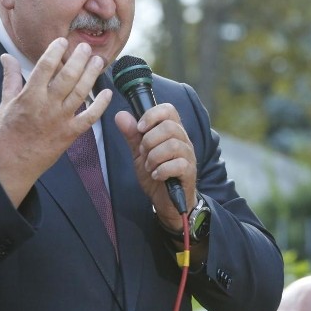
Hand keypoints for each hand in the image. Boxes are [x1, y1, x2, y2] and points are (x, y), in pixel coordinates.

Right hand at [0, 38, 111, 205]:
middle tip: (86, 47)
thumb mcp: (5, 103)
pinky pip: (89, 117)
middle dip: (79, 59)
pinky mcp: (70, 134)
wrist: (11, 165)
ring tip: (98, 61)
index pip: (45, 67)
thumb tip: (6, 56)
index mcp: (29, 96)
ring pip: (80, 93)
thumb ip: (10, 78)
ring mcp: (60, 120)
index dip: (55, 51)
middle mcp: (47, 106)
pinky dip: (100, 105)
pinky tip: (107, 93)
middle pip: (67, 77)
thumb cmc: (6, 134)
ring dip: (92, 75)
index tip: (62, 41)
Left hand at [115, 103, 196, 229]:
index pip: (168, 110)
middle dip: (149, 140)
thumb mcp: (139, 153)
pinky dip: (162, 170)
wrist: (166, 201)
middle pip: (169, 127)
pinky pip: (178, 164)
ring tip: (149, 166)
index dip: (152, 115)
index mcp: (172, 131)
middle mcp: (183, 140)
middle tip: (143, 153)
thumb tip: (120, 115)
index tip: (140, 128)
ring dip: (154, 156)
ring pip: (173, 145)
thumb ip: (132, 134)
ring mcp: (188, 156)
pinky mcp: (189, 172)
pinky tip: (156, 175)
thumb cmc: (156, 173)